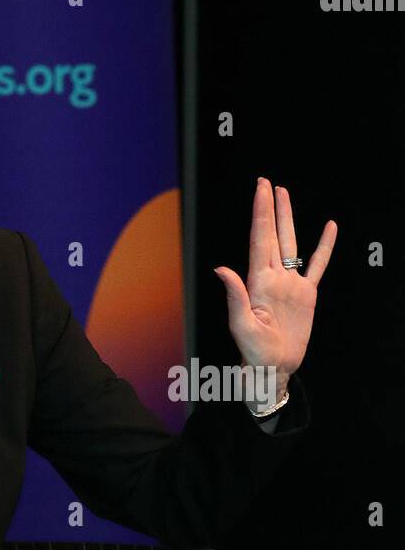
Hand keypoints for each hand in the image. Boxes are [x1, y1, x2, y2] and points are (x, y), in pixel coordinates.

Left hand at [213, 178, 335, 378]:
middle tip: (267, 182)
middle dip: (269, 208)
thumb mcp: (242, 326)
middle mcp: (273, 276)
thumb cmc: (254, 352)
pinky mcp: (305, 294)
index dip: (260, 212)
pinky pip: (316, 265)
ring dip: (288, 219)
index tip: (260, 189)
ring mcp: (290, 283)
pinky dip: (324, 247)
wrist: (274, 367)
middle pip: (272, 234)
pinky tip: (329, 229)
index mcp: (258, 280)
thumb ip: (234, 296)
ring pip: (291, 243)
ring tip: (285, 195)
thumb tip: (221, 269)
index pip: (259, 238)